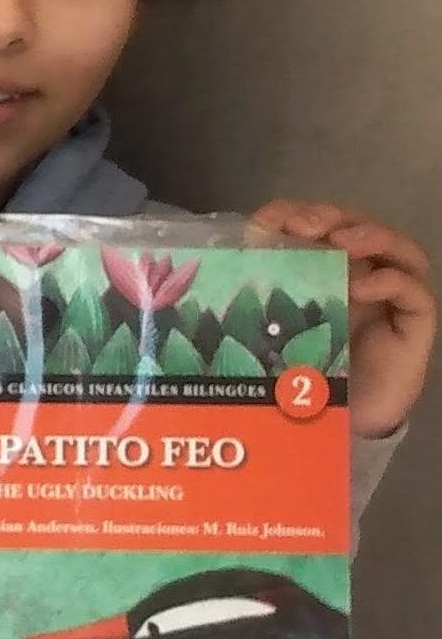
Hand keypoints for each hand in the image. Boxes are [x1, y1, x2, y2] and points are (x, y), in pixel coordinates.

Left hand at [248, 199, 433, 436]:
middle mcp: (359, 276)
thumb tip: (223, 265)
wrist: (327, 425)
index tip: (266, 221)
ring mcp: (390, 299)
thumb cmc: (294, 373)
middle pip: (357, 227)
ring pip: (398, 249)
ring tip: (343, 242)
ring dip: (370, 236)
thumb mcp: (265, 329)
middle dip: (330, 216)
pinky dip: (391, 282)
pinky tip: (363, 286)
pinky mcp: (413, 325)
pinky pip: (415, 293)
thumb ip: (251, 298)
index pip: (313, 226)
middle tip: (304, 225)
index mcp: (320, 270)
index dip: (293, 213)